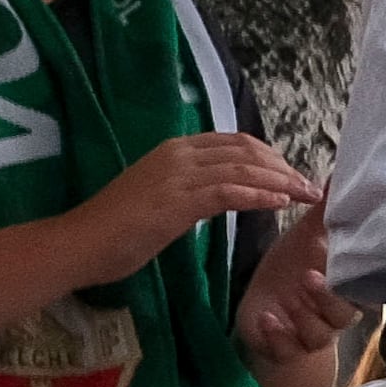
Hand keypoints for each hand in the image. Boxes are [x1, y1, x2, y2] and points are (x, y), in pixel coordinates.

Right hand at [74, 132, 317, 285]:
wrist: (78, 244)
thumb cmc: (115, 229)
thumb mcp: (160, 197)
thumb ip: (190, 188)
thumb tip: (222, 193)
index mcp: (175, 149)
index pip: (236, 142)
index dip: (269, 156)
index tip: (290, 173)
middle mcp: (179, 154)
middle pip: (247, 152)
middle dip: (283, 168)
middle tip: (307, 186)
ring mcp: (178, 176)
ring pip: (244, 170)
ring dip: (281, 183)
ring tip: (305, 195)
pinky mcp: (177, 201)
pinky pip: (230, 192)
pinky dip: (260, 196)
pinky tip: (280, 203)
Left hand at [235, 196, 355, 380]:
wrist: (266, 313)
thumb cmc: (291, 273)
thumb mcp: (306, 239)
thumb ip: (325, 213)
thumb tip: (340, 174)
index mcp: (344, 285)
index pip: (362, 284)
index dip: (355, 274)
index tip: (340, 255)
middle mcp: (333, 313)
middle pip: (346, 313)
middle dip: (329, 297)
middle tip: (311, 276)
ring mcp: (310, 333)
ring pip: (320, 334)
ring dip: (306, 317)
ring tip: (291, 296)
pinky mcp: (285, 348)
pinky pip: (288, 349)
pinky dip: (279, 336)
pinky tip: (267, 319)